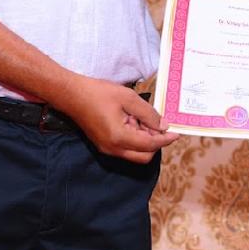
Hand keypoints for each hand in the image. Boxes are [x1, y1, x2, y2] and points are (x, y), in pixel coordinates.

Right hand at [60, 76, 179, 163]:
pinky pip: (125, 148)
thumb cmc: (98, 93)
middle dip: (155, 142)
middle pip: (144, 156)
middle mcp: (114, 149)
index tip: (176, 133)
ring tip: (142, 118)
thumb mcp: (127, 98)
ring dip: (144, 140)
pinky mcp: (104, 145)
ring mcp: (107, 149)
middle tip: (158, 123)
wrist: (71, 95)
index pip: (150, 145)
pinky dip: (134, 138)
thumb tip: (163, 125)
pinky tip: (132, 120)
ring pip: (135, 153)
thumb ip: (148, 113)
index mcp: (120, 138)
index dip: (165, 139)